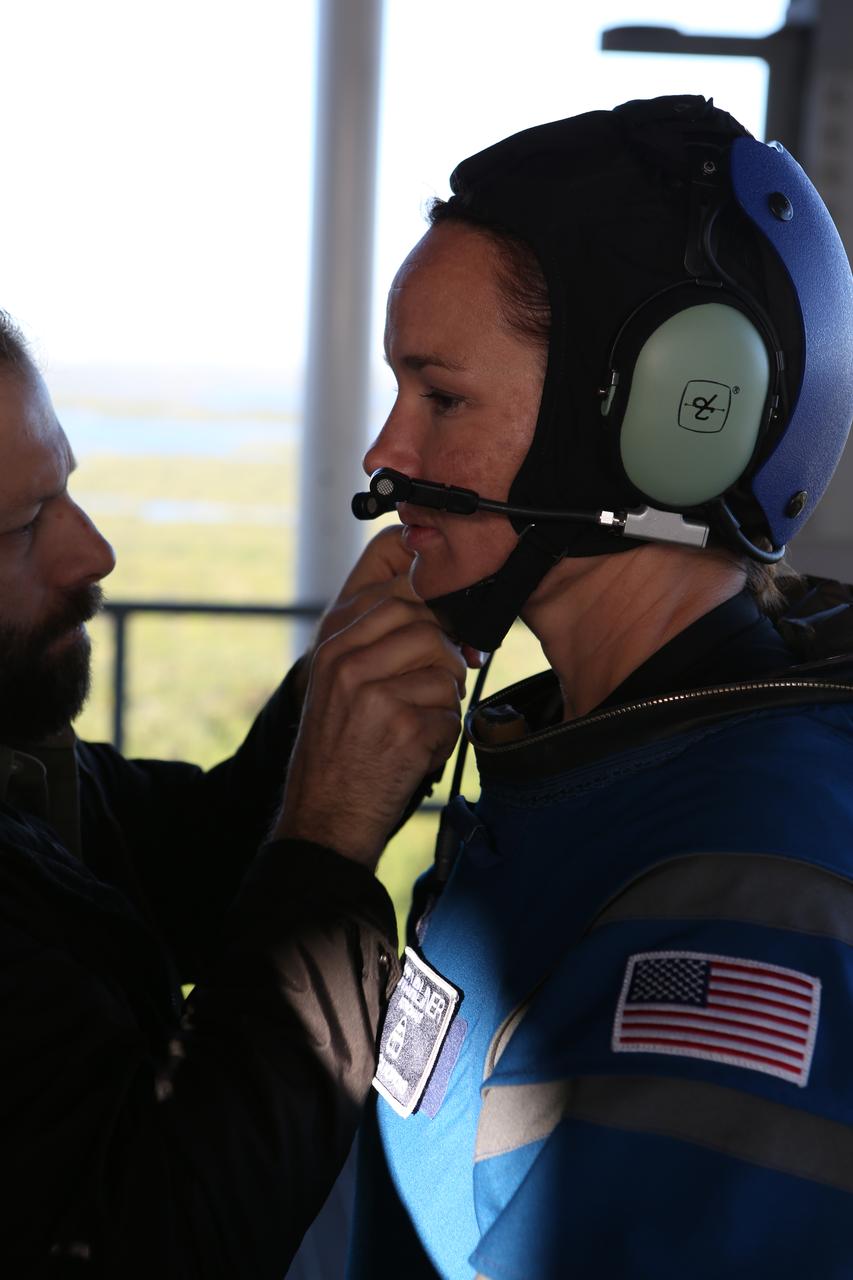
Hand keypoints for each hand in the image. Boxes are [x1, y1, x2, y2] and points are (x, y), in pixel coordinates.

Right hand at [274, 575, 466, 867]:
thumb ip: (372, 645)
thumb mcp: (336, 686)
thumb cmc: (339, 751)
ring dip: (446, 704)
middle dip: (446, 658)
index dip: (430, 620)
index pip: (396, 600)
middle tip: (439, 688)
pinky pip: (451, 718)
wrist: (325, 817)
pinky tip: (417, 755)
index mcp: (331, 647)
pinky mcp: (404, 730)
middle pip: (428, 630)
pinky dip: (444, 740)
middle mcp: (348, 665)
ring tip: (421, 726)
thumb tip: (434, 615)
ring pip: (446, 674)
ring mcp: (375, 697)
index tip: (438, 644)